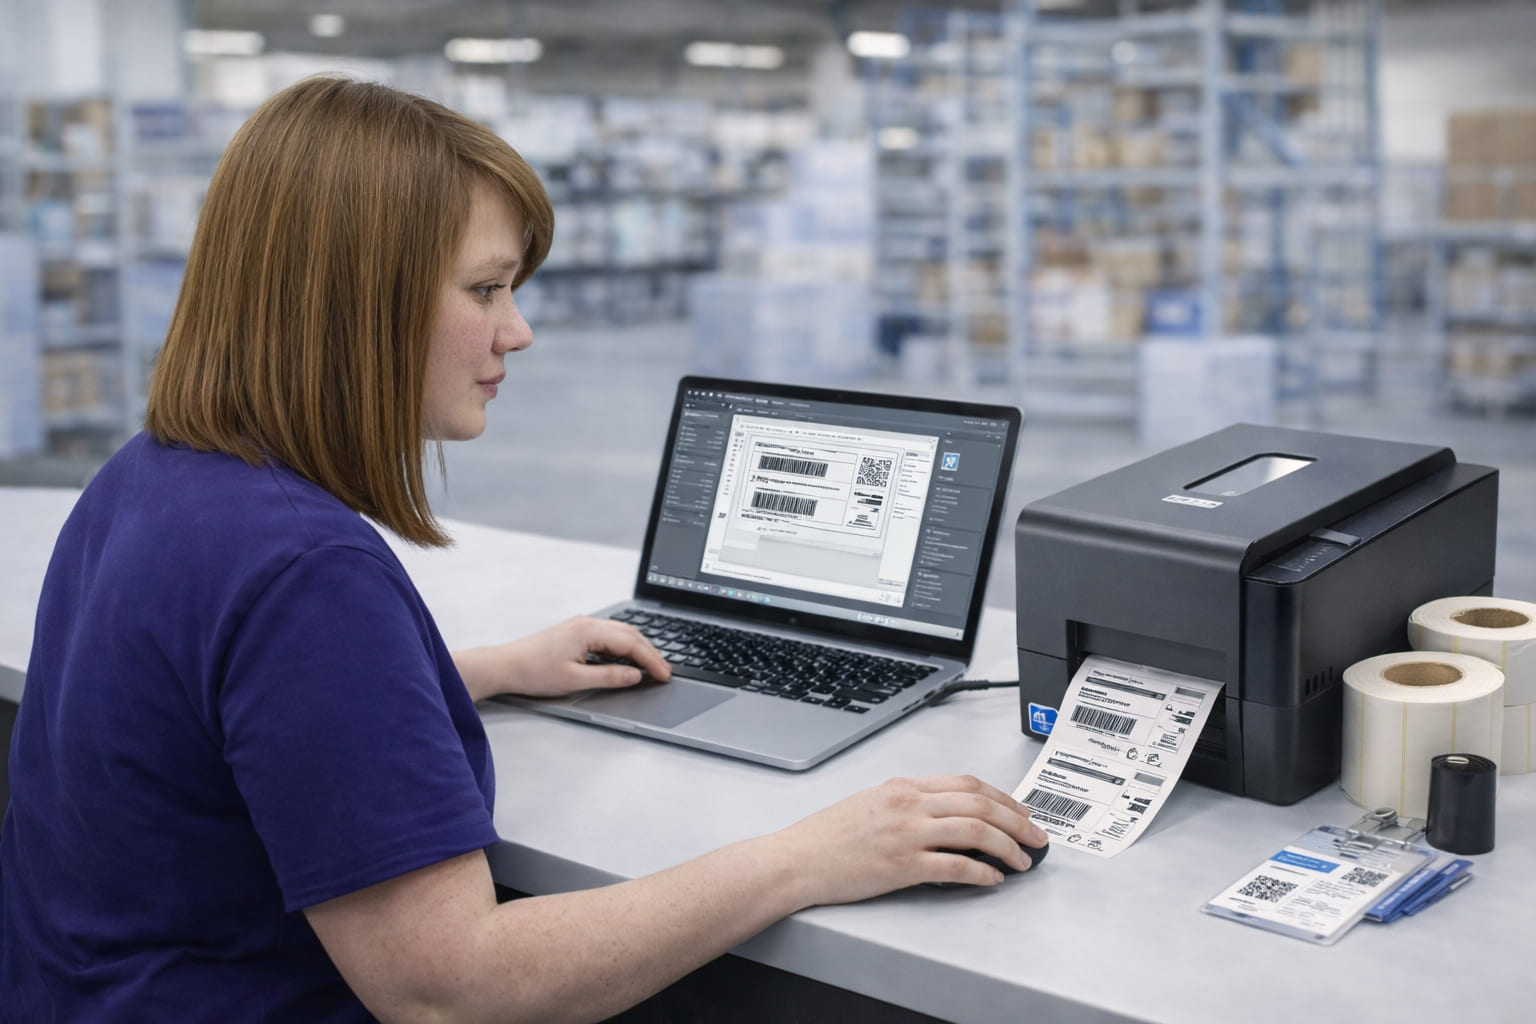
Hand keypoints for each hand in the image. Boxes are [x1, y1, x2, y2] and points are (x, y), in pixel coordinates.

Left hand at [453, 615, 671, 701]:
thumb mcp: (575, 680)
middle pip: (629, 633)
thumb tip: (635, 675)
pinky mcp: (575, 632)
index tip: (665, 674)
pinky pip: (608, 636)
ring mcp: (580, 626)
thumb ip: (609, 677)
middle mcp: (586, 623)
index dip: (651, 660)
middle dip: (650, 652)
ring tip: (651, 666)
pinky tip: (627, 659)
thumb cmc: (533, 672)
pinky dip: (623, 647)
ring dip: (638, 648)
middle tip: (664, 671)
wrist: (505, 666)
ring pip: (620, 633)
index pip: (631, 643)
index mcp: (588, 631)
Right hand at [774, 775, 1048, 905]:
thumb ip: (908, 802)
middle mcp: (909, 804)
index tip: (1020, 812)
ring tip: (1022, 861)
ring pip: (974, 831)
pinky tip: (992, 879)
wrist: (797, 859)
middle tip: (1037, 837)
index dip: (1003, 798)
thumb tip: (946, 812)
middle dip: (1017, 821)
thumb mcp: (871, 802)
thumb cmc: (828, 836)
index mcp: (903, 786)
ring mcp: (906, 834)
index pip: (967, 783)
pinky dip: (981, 872)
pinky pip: (954, 866)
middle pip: (979, 803)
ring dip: (1007, 847)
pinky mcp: (902, 866)